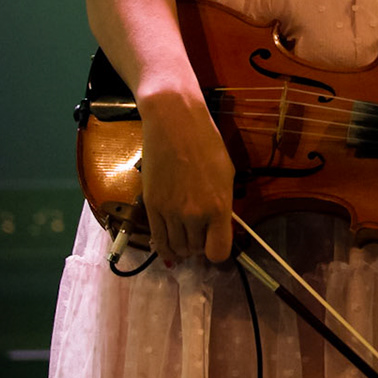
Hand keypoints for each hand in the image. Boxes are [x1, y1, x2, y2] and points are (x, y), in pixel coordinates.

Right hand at [137, 90, 237, 265]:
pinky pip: (157, 240)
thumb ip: (223, 206)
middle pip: (196, 250)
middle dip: (199, 245)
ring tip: (185, 237)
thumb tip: (217, 228)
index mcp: (219, 207)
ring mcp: (170, 213)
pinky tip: (168, 249)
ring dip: (182, 247)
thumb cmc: (206, 145)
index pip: (219, 252)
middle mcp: (194, 215)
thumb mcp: (226, 176)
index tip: (215, 243)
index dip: (217, 251)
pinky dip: (164, 249)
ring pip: (177, 248)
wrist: (174, 125)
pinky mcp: (151, 207)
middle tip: (200, 234)